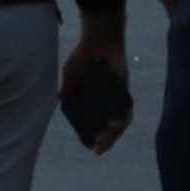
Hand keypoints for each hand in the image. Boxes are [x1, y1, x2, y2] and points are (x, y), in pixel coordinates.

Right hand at [63, 30, 130, 152]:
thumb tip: (63, 105)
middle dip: (106, 140)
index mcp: (94, 101)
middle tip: (99, 151)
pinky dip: (123, 115)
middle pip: (109, 126)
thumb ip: (67, 90)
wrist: (99, 39)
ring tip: (107, 141)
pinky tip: (116, 123)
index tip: (89, 147)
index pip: (94, 123)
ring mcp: (118, 96)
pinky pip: (127, 106)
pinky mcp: (125, 89)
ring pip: (120, 120)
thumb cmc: (82, 56)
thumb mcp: (70, 75)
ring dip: (115, 132)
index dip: (92, 136)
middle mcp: (107, 101)